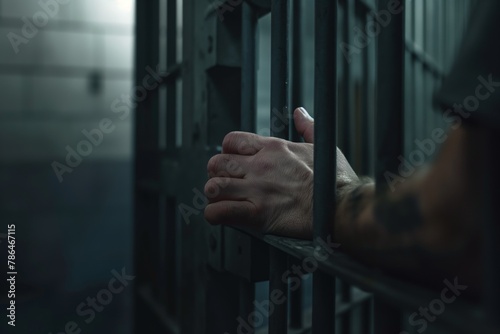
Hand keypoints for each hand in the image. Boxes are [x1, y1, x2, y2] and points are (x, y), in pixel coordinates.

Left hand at [204, 108, 357, 238]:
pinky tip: (219, 215)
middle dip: (216, 173)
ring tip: (222, 199)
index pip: (231, 141)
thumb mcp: (323, 145)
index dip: (226, 151)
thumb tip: (300, 113)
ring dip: (214, 194)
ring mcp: (257, 190)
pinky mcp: (258, 214)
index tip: (233, 161)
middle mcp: (260, 166)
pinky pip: (220, 213)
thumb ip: (307, 127)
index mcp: (273, 148)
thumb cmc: (335, 180)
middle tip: (225, 181)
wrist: (341, 207)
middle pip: (216, 163)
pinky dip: (214, 215)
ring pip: (214, 186)